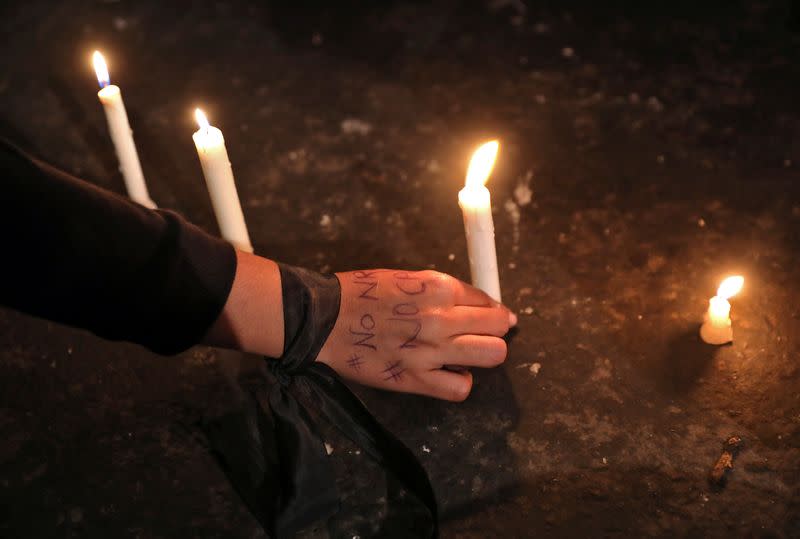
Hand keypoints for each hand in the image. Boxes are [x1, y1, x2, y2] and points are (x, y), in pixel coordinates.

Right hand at [316, 270, 515, 400]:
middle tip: (481, 334)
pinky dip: (460, 382)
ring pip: (492, 355)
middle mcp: (440, 316)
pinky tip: (448, 373)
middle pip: (499, 327)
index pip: (488, 300)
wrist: (323, 319)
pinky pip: (460, 388)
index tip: (490, 317)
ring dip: (484, 354)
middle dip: (496, 330)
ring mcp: (430, 350)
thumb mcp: (407, 279)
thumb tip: (480, 304)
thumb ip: (442, 291)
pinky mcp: (415, 379)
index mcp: (438, 286)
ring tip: (466, 354)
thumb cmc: (361, 294)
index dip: (493, 310)